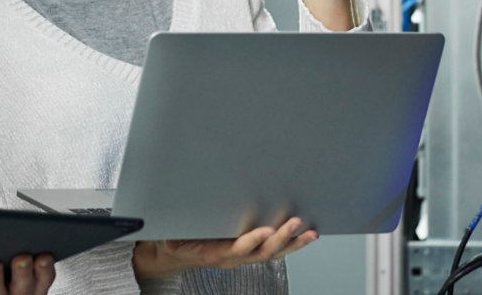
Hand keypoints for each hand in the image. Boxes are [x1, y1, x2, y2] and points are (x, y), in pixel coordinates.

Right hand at [133, 218, 317, 279]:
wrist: (177, 255)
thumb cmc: (177, 244)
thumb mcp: (170, 240)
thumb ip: (173, 240)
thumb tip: (172, 241)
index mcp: (216, 254)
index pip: (238, 248)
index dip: (253, 240)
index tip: (267, 230)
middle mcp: (234, 257)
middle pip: (262, 252)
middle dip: (281, 238)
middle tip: (295, 223)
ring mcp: (244, 255)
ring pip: (273, 253)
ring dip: (293, 243)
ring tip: (310, 232)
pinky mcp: (250, 251)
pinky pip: (273, 250)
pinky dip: (291, 243)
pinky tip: (305, 234)